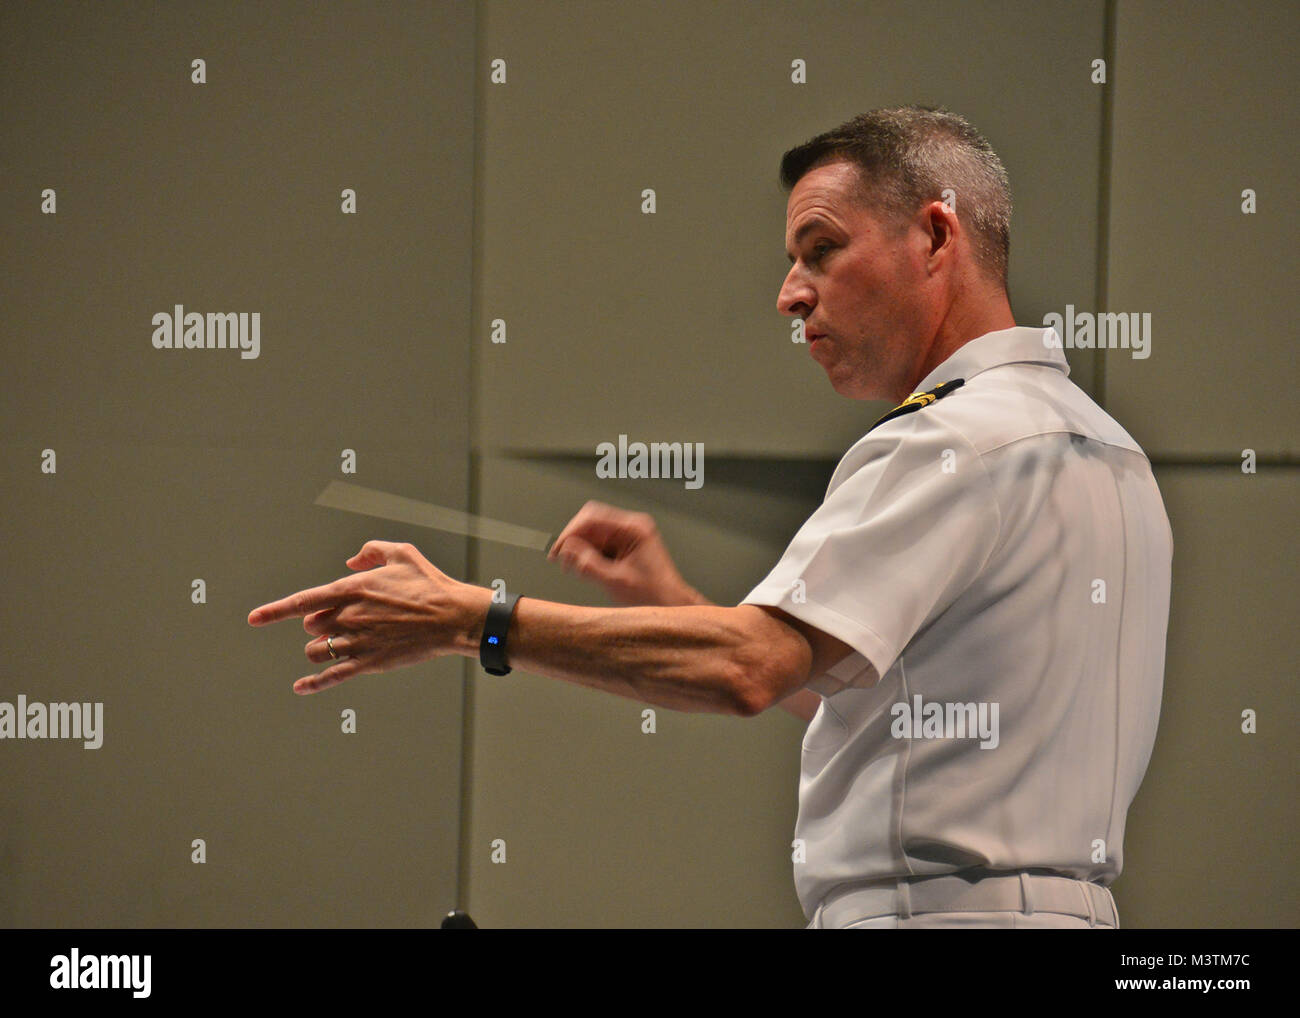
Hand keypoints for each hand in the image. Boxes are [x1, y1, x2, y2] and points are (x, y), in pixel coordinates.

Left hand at [247, 540, 478, 694]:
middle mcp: (348, 616)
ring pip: (317, 651)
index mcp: (352, 588)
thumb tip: (351, 561)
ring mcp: (356, 642)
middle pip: (312, 627)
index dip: (274, 611)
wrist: (452, 617)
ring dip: (320, 648)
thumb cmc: (430, 584)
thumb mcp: (402, 553)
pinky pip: (332, 676)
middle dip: (320, 624)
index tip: (255, 619)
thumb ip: (371, 550)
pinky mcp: (369, 662)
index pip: (302, 601)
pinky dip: (313, 684)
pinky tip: (300, 688)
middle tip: (343, 620)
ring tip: (338, 644)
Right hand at [548, 500, 700, 606]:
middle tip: (560, 559)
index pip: (593, 517)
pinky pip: (600, 542)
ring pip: (593, 533)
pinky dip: (589, 554)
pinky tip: (585, 568)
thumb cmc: (652, 594)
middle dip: (574, 540)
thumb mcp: (615, 581)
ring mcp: (629, 535)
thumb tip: (566, 549)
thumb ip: (588, 564)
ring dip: (580, 548)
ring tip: (573, 568)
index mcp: (634, 528)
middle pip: (591, 522)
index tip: (559, 549)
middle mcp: (632, 527)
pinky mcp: (625, 545)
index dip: (571, 532)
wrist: (669, 604)